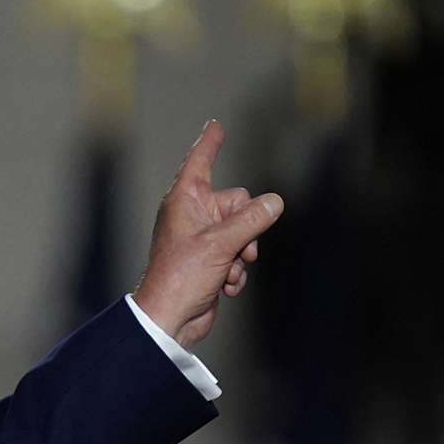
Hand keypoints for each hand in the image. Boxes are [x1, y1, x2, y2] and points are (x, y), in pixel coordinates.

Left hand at [133, 121, 282, 350]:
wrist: (170, 319)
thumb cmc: (181, 278)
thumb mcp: (221, 244)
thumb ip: (251, 220)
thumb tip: (274, 202)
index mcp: (183, 201)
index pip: (200, 163)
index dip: (209, 144)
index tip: (216, 125)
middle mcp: (191, 215)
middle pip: (238, 202)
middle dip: (247, 228)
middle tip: (239, 251)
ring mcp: (201, 238)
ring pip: (243, 231)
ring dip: (242, 254)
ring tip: (226, 272)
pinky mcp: (210, 259)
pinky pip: (238, 254)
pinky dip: (236, 270)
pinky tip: (224, 285)